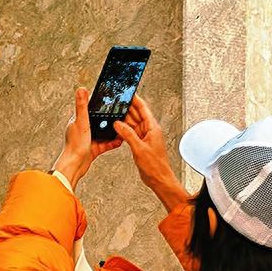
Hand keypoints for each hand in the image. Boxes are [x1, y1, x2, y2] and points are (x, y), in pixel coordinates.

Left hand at [54, 87, 121, 187]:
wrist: (75, 166)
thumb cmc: (75, 145)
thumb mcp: (81, 122)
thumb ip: (82, 106)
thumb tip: (81, 88)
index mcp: (78, 120)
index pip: (89, 107)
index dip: (98, 102)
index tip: (108, 97)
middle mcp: (82, 129)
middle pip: (98, 120)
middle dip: (108, 117)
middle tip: (120, 112)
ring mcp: (88, 139)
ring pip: (103, 132)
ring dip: (112, 130)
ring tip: (122, 126)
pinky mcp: (93, 148)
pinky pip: (106, 143)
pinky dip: (113, 142)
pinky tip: (120, 140)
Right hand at [114, 96, 190, 212]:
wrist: (158, 179)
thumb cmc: (155, 166)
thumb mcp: (139, 148)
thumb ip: (128, 134)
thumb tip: (118, 123)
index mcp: (152, 128)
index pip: (143, 108)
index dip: (135, 99)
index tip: (128, 91)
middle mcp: (149, 130)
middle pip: (136, 114)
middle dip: (126, 107)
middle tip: (115, 101)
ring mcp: (144, 136)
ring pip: (132, 123)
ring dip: (123, 119)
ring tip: (113, 113)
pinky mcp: (139, 143)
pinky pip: (130, 132)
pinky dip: (123, 129)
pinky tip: (116, 128)